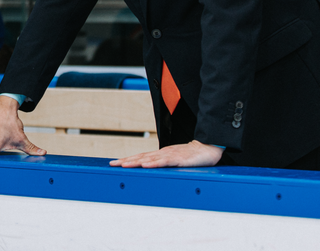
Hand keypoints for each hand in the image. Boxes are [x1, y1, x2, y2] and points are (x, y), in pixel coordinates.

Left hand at [109, 140, 223, 167]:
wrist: (207, 149)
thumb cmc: (190, 157)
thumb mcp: (174, 161)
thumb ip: (162, 164)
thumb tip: (149, 169)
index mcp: (160, 154)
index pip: (140, 157)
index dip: (127, 160)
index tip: (115, 163)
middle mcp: (162, 153)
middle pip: (141, 157)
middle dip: (126, 160)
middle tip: (112, 164)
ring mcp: (170, 155)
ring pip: (150, 159)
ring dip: (136, 162)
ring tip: (124, 165)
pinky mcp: (179, 159)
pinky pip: (165, 161)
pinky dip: (154, 163)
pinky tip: (145, 165)